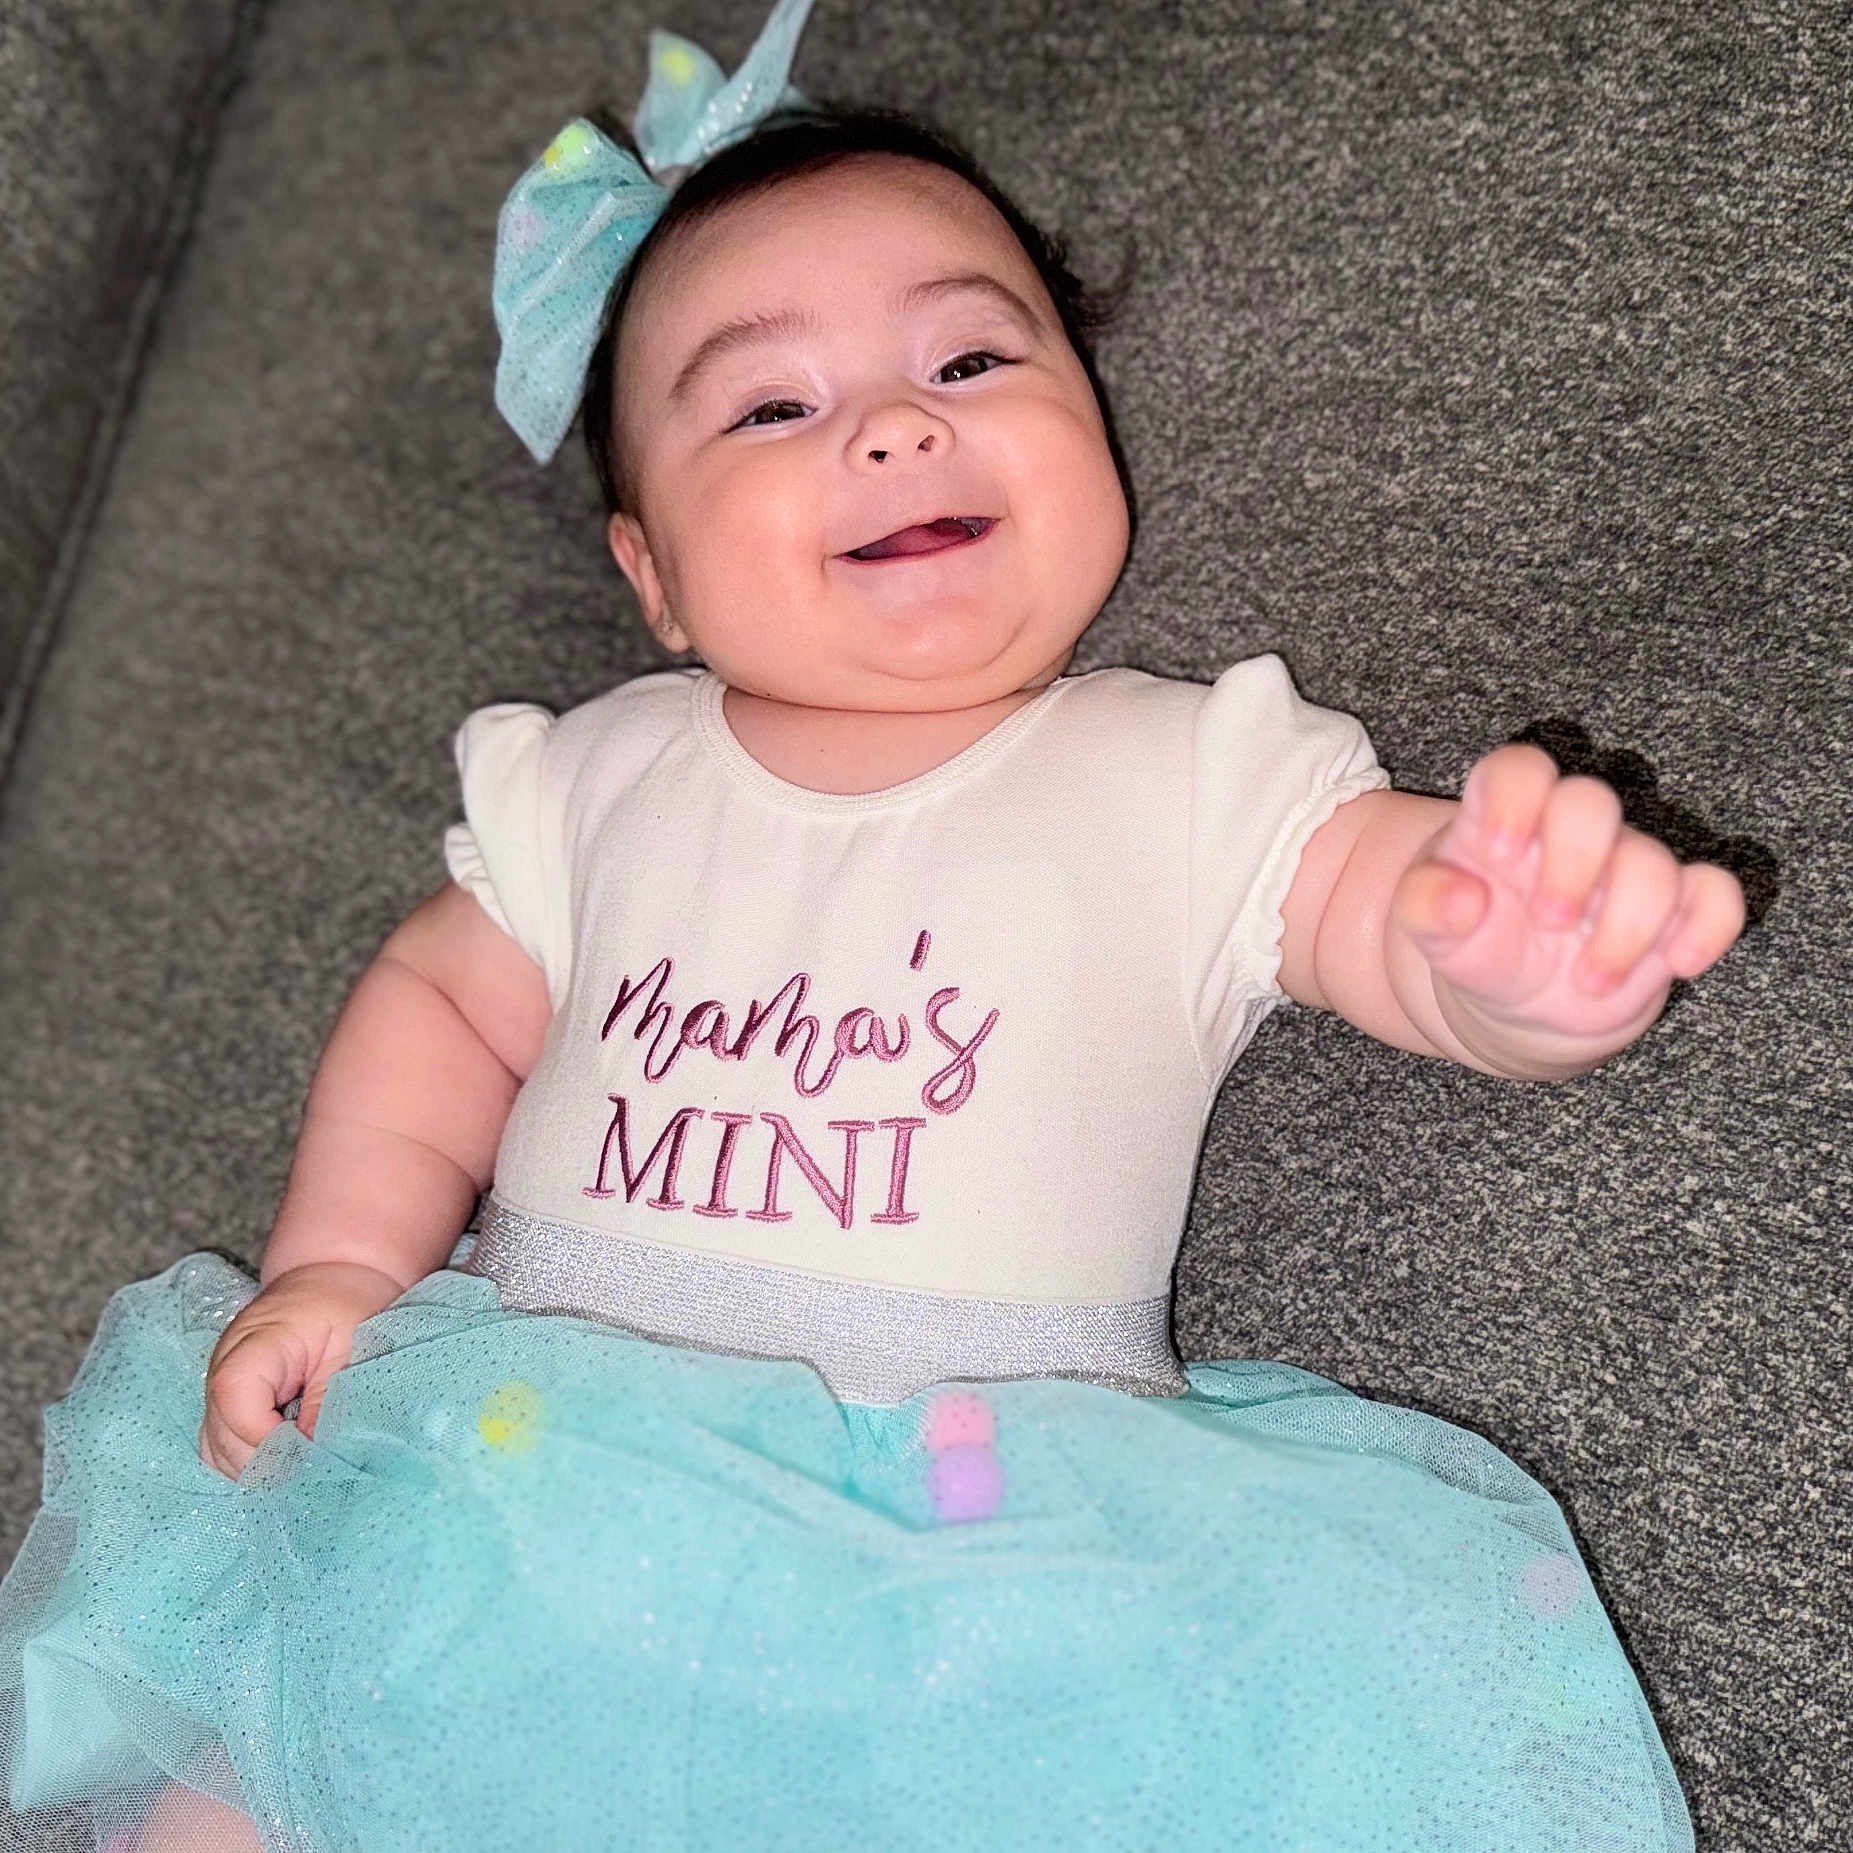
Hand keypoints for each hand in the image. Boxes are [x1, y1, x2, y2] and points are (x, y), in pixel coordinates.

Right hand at [199, 1261, 405, 1478]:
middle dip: (268, 1460)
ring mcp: (219, 1388)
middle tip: (317, 1463)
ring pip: (218, 1451)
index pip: (235, 1399)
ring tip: (305, 1459)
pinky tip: (287, 1456)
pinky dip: (251, 1461)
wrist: (331, 1279)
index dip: (267, 1439)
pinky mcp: (226, 1405)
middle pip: (222, 1437)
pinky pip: (223, 1448)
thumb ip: (328, 1402)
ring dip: (259, 1467)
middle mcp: (223, 1367)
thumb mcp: (351, 1347)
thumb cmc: (346, 1305)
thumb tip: (315, 1458)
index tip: (311, 1452)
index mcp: (254, 1342)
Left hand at [1390, 744, 1745, 1068]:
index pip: (1519, 769)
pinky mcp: (1675, 909)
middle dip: (1573, 863)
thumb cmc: (1474, 941)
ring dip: (1625, 926)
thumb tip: (1459, 899)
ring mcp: (1626, 866)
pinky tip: (1677, 964)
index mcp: (1503, 815)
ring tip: (1586, 980)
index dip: (1515, 797)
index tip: (1498, 851)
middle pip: (1591, 802)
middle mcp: (1570, 830)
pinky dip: (1709, 926)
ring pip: (1653, 860)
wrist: (1515, 1001)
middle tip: (1548, 921)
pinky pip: (1717, 895)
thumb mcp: (1428, 929)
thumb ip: (1424, 906)